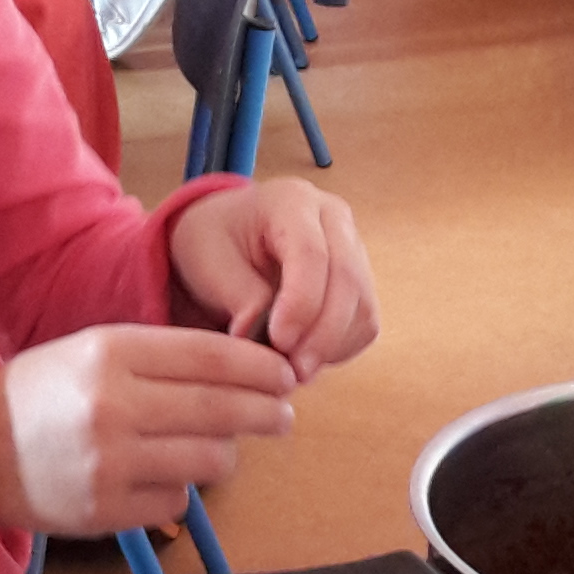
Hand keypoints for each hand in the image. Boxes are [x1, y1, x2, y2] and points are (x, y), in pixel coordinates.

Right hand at [0, 325, 295, 533]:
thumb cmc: (46, 394)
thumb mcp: (95, 350)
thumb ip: (165, 358)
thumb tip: (249, 373)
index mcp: (112, 352)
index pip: (212, 356)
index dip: (260, 367)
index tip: (285, 375)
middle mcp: (113, 405)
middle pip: (222, 410)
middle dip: (266, 412)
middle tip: (283, 415)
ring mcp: (111, 463)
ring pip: (209, 461)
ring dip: (221, 454)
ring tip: (212, 447)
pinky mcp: (107, 512)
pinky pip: (177, 503)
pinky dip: (178, 492)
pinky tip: (157, 477)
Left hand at [168, 182, 378, 380]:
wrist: (227, 237)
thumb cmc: (215, 242)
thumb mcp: (209, 261)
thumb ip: (240, 297)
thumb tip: (264, 340)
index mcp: (292, 201)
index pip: (311, 254)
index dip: (301, 303)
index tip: (278, 342)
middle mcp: (333, 218)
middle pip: (347, 280)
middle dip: (322, 334)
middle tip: (292, 372)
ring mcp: (353, 249)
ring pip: (362, 306)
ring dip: (331, 346)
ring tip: (291, 369)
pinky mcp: (359, 282)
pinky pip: (364, 324)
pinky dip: (339, 349)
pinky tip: (305, 358)